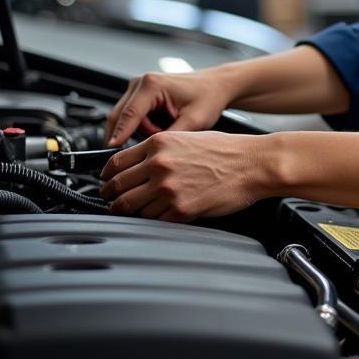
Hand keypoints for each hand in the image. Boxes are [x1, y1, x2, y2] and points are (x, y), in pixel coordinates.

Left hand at [99, 130, 265, 221]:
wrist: (253, 164)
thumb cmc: (227, 150)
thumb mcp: (188, 137)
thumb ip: (159, 150)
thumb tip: (137, 164)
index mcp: (160, 143)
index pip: (115, 163)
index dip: (105, 177)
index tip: (106, 183)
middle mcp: (159, 164)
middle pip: (116, 188)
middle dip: (111, 198)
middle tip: (113, 202)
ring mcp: (168, 189)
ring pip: (131, 208)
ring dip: (131, 212)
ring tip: (138, 211)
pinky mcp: (180, 210)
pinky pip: (153, 221)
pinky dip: (153, 220)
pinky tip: (161, 214)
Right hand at [104, 70, 230, 146]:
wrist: (216, 86)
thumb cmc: (208, 97)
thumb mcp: (192, 122)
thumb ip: (169, 138)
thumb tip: (150, 154)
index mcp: (152, 84)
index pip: (128, 115)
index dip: (119, 136)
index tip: (111, 152)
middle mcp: (142, 82)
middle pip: (120, 117)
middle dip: (132, 136)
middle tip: (149, 149)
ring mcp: (139, 87)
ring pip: (125, 119)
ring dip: (141, 131)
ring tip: (168, 129)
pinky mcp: (140, 94)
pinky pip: (132, 117)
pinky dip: (143, 127)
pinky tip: (163, 126)